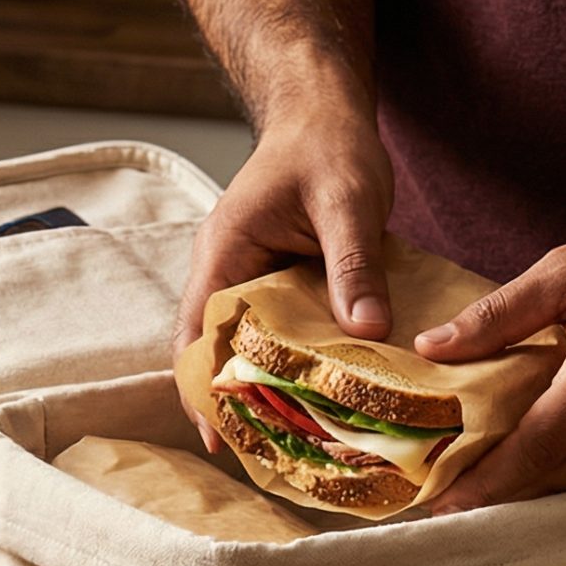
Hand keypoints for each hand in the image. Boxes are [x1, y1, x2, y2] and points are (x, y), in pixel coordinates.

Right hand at [173, 71, 392, 449]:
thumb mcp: (347, 200)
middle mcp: (229, 272)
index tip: (217, 438)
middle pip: (218, 351)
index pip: (197, 334)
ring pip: (251, 346)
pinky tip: (327, 396)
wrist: (325, 109)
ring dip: (268, 387)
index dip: (202, 388)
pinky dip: (298, 364)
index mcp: (225, 254)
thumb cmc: (328, 143)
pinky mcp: (284, 282)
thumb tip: (368, 330)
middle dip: (235, 401)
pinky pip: (283, 332)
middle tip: (266, 456)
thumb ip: (354, 264)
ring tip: (296, 441)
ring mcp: (255, 278)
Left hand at [414, 204, 565, 511]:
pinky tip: (545, 463)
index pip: (539, 446)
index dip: (490, 481)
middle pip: (562, 475)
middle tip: (451, 502)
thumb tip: (434, 345)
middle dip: (505, 496)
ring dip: (540, 489)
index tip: (445, 500)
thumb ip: (499, 313)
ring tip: (486, 488)